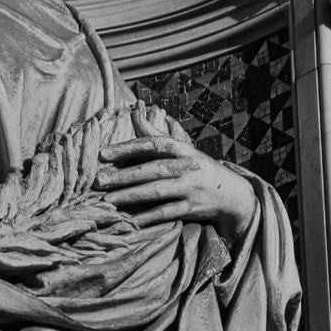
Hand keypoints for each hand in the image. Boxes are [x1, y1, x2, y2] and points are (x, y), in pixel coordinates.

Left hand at [97, 137, 258, 236]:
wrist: (231, 193)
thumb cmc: (196, 167)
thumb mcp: (181, 147)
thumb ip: (156, 131)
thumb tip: (134, 109)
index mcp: (182, 148)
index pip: (152, 144)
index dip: (127, 148)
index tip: (103, 154)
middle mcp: (187, 166)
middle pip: (152, 169)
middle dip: (124, 176)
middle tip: (98, 181)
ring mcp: (190, 188)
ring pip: (157, 192)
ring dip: (130, 196)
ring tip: (107, 201)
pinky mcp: (193, 208)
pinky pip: (167, 213)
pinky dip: (148, 217)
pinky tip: (130, 221)